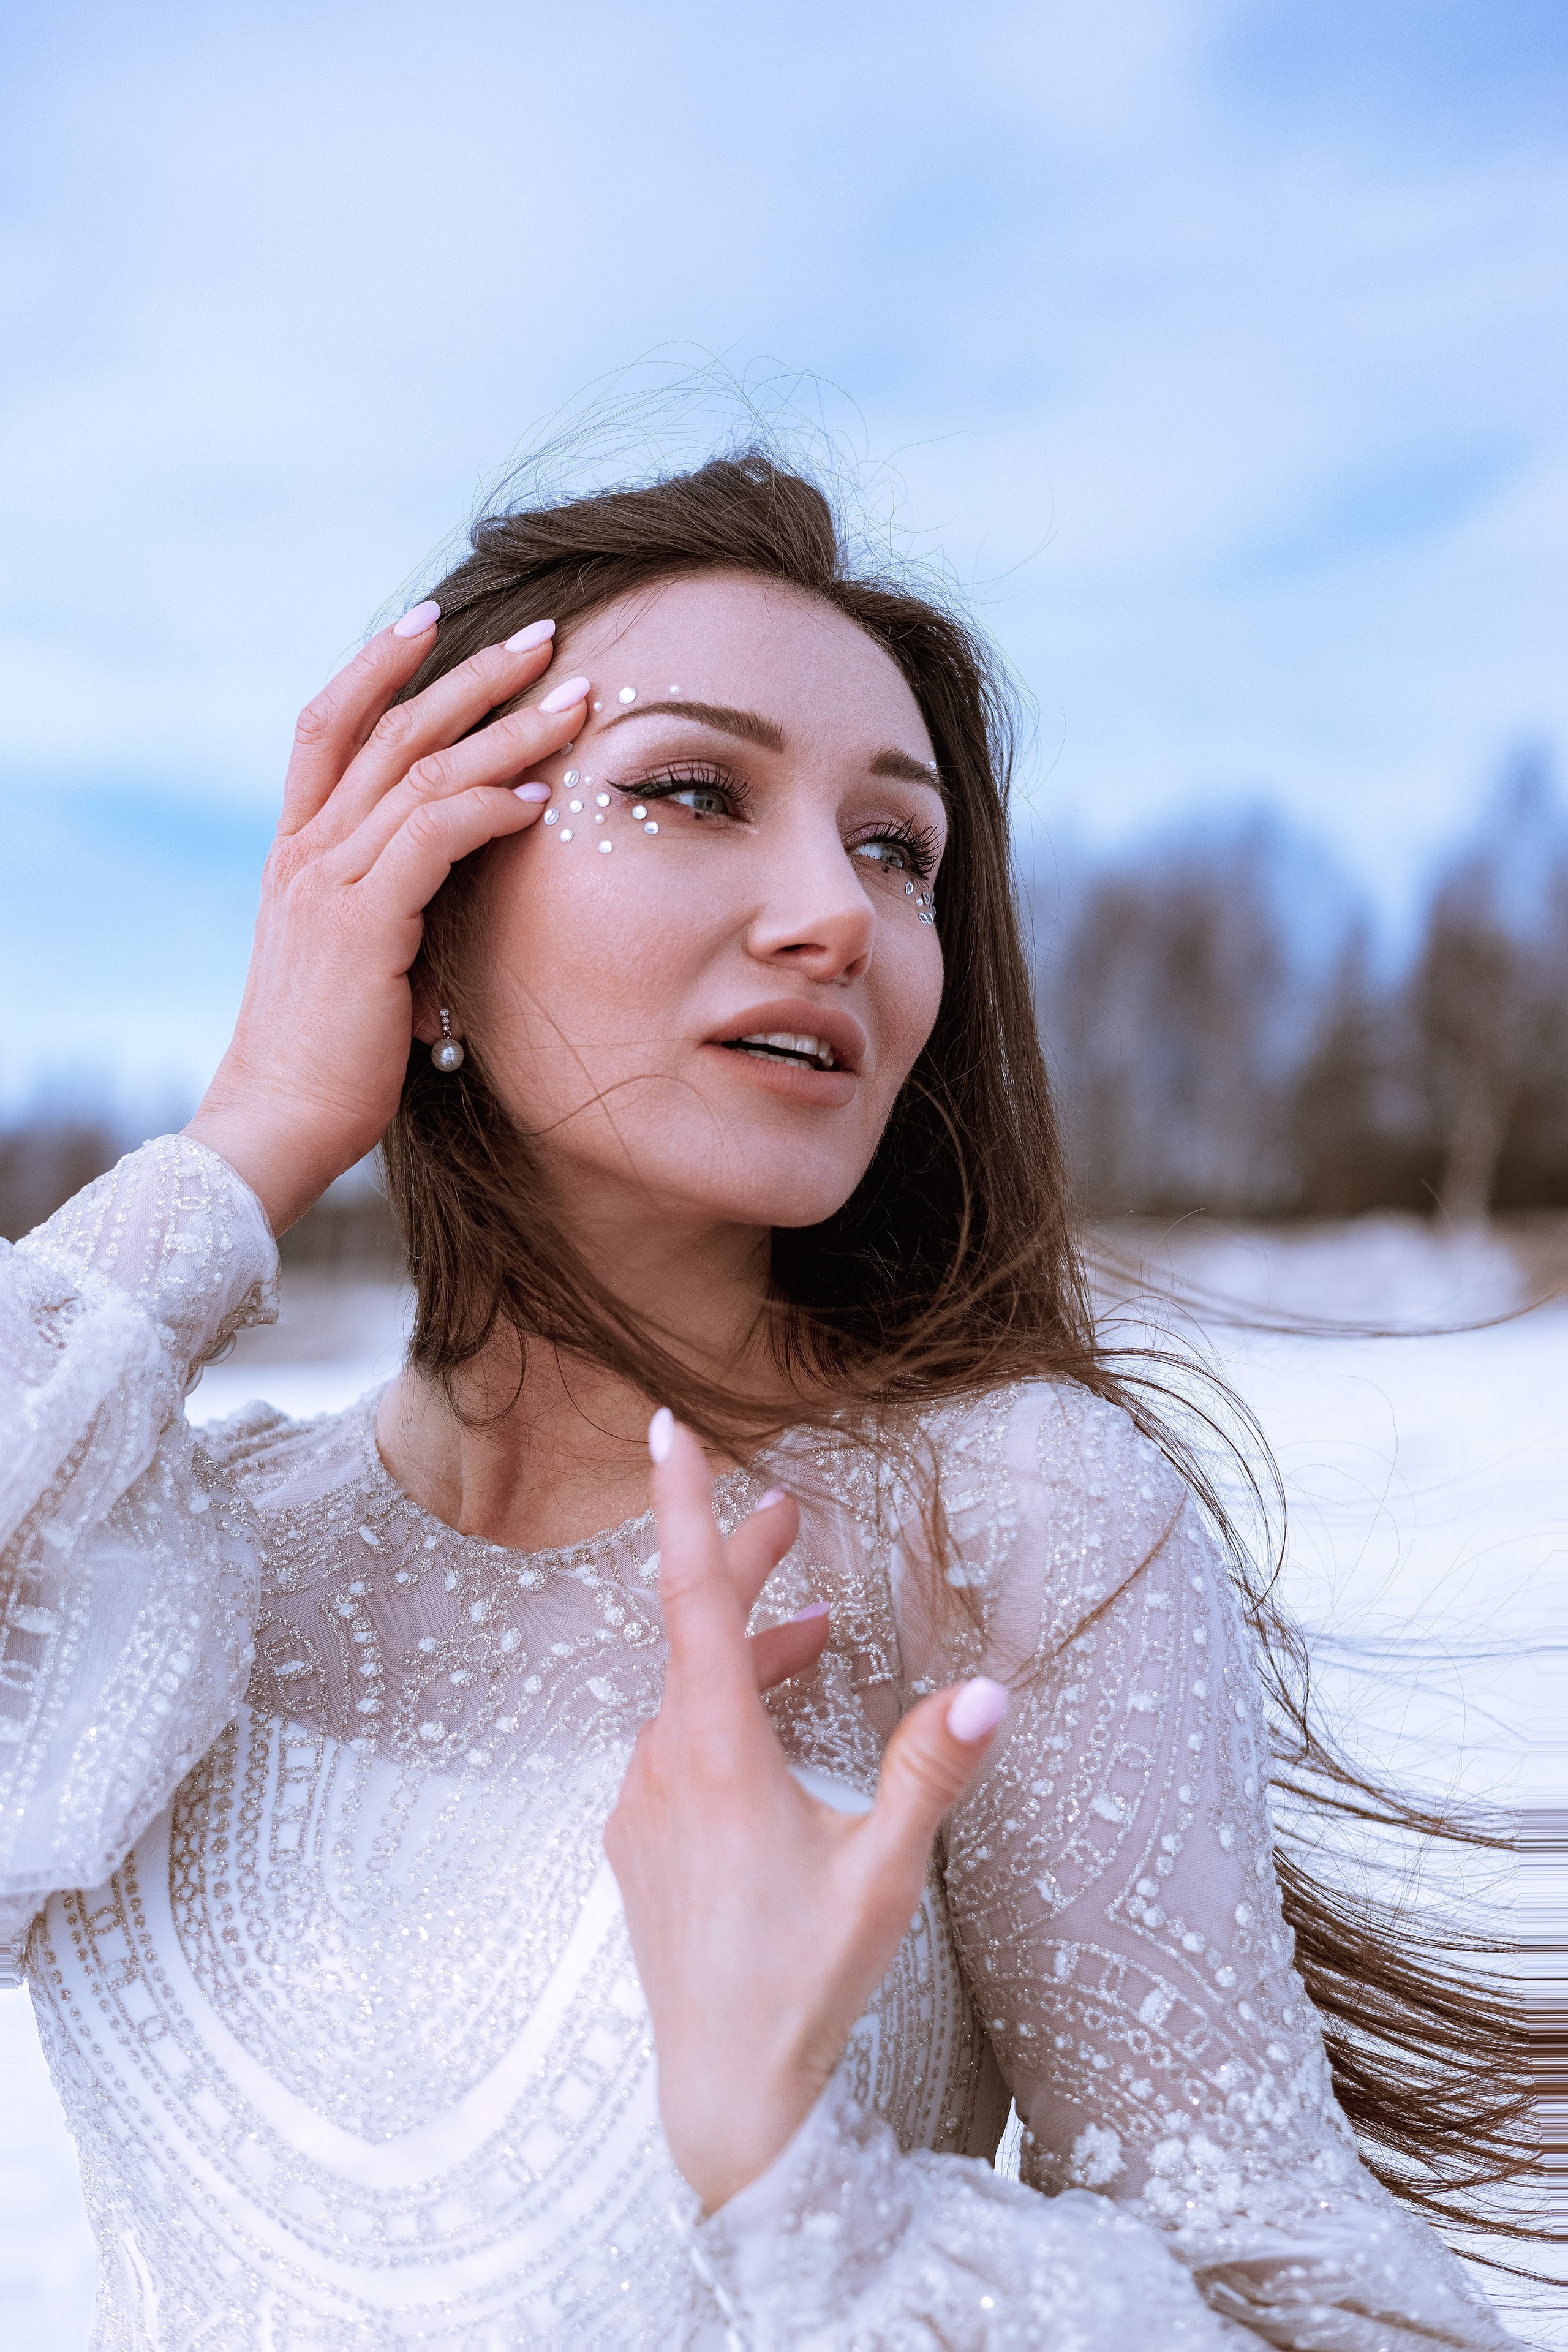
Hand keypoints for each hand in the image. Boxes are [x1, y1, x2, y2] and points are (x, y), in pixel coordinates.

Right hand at [185, 606, 589, 1233]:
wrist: (279, 1122)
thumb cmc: (331, 1056)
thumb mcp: (360, 958)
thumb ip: (392, 902)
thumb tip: (452, 877)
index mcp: (298, 854)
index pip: (328, 726)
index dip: (377, 665)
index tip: (435, 620)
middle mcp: (305, 853)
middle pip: (390, 729)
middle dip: (471, 675)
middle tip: (545, 635)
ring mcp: (326, 884)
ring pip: (423, 772)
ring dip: (508, 730)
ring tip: (576, 699)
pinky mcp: (360, 926)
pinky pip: (433, 838)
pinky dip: (491, 807)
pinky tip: (542, 796)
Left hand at [604, 1412, 1007, 2212]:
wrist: (724, 2095)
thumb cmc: (803, 1982)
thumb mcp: (883, 1873)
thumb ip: (928, 1773)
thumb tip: (986, 1690)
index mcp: (714, 1753)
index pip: (689, 1597)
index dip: (680, 1504)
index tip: (664, 1426)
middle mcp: (662, 1764)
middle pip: (693, 1632)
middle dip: (740, 1563)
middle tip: (788, 1510)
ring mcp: (641, 1805)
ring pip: (689, 1694)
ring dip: (746, 1652)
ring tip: (813, 1632)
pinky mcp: (639, 1843)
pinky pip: (677, 1747)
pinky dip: (723, 1714)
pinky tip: (773, 1733)